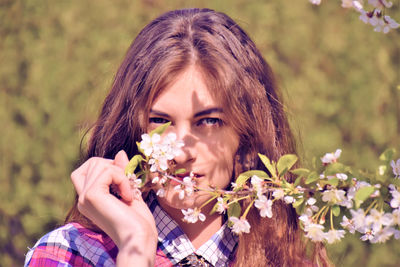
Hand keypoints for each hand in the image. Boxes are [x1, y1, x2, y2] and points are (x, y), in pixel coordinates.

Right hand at [71, 150, 156, 265]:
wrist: (139, 238)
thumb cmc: (138, 221)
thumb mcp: (130, 191)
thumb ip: (122, 173)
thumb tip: (119, 153)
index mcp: (88, 199)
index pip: (83, 170)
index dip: (104, 166)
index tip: (122, 178)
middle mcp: (82, 199)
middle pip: (91, 162)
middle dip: (113, 166)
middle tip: (127, 184)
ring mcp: (84, 197)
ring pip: (99, 163)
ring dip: (120, 174)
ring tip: (128, 193)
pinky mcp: (91, 196)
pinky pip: (107, 171)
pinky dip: (122, 179)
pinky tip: (128, 196)